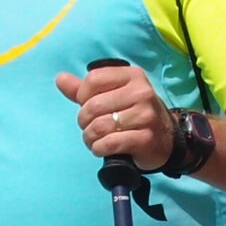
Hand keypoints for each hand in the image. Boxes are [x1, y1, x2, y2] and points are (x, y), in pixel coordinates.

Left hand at [56, 66, 172, 171]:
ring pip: (99, 126)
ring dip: (89, 138)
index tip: (87, 106)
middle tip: (89, 128)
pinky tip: (102, 149)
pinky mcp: (145, 138)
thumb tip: (60, 79)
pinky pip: (109, 143)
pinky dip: (99, 149)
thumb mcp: (113, 96)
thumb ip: (85, 89)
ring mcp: (146, 116)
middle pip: (93, 105)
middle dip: (84, 121)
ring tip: (94, 140)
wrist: (165, 139)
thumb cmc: (133, 114)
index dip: (82, 96)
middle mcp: (141, 92)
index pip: (93, 79)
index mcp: (132, 76)